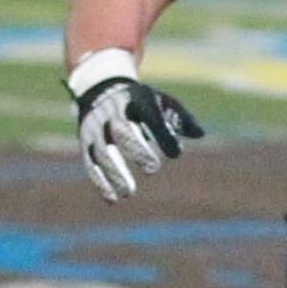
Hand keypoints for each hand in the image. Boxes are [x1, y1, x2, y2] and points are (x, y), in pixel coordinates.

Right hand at [67, 52, 203, 202]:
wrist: (101, 88)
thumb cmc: (141, 101)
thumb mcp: (163, 101)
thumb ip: (182, 118)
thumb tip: (200, 134)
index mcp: (136, 100)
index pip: (149, 116)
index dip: (162, 134)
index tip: (176, 153)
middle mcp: (112, 112)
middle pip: (121, 131)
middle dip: (136, 150)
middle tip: (153, 170)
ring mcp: (95, 127)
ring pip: (102, 151)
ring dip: (114, 173)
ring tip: (129, 193)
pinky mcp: (85, 141)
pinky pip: (90, 162)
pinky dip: (100, 181)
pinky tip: (112, 199)